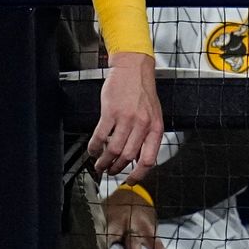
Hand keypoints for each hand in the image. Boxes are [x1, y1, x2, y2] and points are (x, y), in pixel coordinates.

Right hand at [89, 52, 163, 178]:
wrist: (134, 68)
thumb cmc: (143, 92)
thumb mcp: (153, 115)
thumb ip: (147, 136)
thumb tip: (138, 159)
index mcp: (155, 128)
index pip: (148, 159)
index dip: (138, 175)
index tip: (129, 180)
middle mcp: (142, 124)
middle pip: (128, 157)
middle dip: (116, 168)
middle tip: (110, 171)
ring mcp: (126, 118)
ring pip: (113, 149)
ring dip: (104, 161)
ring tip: (100, 164)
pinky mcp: (111, 112)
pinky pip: (101, 136)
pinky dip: (95, 147)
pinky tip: (93, 150)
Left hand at [102, 184, 171, 248]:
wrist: (137, 192)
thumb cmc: (115, 208)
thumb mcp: (104, 213)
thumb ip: (97, 228)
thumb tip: (80, 244)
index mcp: (111, 221)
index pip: (104, 235)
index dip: (100, 247)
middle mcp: (127, 225)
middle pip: (127, 240)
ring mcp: (141, 228)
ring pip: (143, 242)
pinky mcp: (152, 230)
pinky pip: (157, 244)